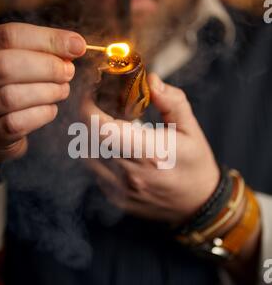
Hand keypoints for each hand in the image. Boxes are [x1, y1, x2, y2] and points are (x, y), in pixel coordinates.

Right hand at [0, 23, 85, 161]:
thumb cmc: (8, 88)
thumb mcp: (19, 62)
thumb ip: (43, 50)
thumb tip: (75, 45)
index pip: (8, 36)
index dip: (47, 39)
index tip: (76, 46)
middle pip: (3, 65)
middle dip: (46, 67)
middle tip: (68, 72)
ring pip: (10, 97)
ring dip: (47, 92)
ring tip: (62, 90)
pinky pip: (15, 124)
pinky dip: (41, 115)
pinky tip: (50, 109)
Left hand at [81, 73, 219, 225]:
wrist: (198, 204)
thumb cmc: (195, 163)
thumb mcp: (191, 129)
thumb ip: (172, 102)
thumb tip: (151, 80)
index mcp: (151, 153)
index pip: (103, 129)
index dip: (88, 108)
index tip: (91, 93)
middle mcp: (131, 174)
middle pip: (89, 140)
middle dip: (86, 117)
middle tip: (95, 102)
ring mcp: (121, 189)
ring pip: (87, 155)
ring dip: (89, 136)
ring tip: (104, 123)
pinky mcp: (116, 198)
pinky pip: (94, 171)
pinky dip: (96, 154)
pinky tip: (111, 146)